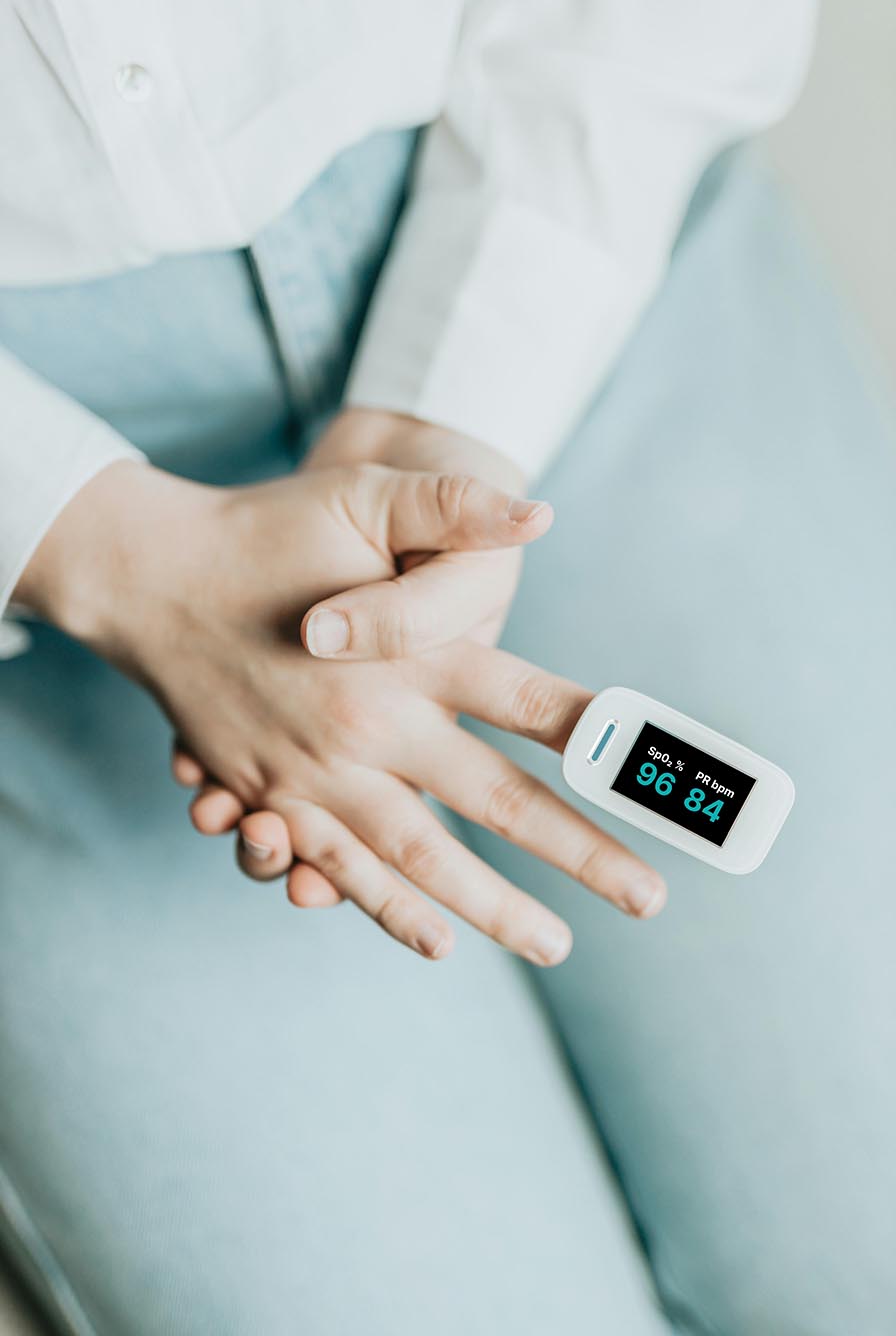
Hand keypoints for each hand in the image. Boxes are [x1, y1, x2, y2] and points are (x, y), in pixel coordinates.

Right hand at [18, 457, 665, 964]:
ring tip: (556, 944)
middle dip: (580, 852)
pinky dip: (389, 910)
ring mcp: (320, 773)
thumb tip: (541, 514)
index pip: (530, 703)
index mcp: (408, 655)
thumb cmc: (264, 530)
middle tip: (650, 897)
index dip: (604, 739)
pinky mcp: (277, 797)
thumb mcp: (359, 494)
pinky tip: (437, 941)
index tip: (670, 778)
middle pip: (494, 802)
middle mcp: (371, 725)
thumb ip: (449, 506)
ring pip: (424, 859)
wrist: (148, 579)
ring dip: (494, 905)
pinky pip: (343, 868)